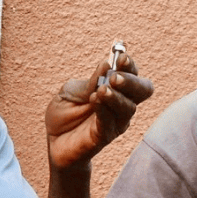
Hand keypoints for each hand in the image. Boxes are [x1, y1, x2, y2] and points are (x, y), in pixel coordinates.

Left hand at [45, 48, 153, 169]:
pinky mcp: (105, 136)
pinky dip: (104, 110)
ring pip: (129, 108)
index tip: (120, 56)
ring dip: (116, 97)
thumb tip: (106, 64)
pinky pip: (111, 123)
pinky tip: (94, 101)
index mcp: (116, 89)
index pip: (132, 73)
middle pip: (143, 90)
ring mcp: (116, 122)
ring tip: (101, 90)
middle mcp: (122, 104)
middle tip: (115, 77)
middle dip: (131, 81)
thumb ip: (90, 82)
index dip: (129, 65)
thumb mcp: (72, 92)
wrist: (53, 141)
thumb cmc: (64, 114)